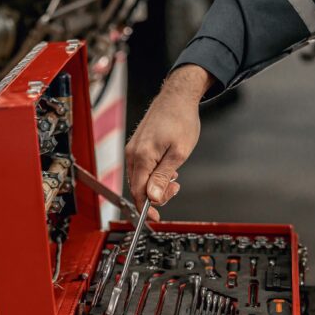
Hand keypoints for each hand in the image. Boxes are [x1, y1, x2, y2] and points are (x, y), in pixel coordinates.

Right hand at [125, 65, 213, 209]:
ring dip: (155, 184)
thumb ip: (163, 177)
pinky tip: (166, 168)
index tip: (156, 218)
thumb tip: (152, 197)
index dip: (147, 208)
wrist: (177, 97)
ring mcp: (132, 149)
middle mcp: (132, 154)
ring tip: (174, 176)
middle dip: (155, 195)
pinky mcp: (136, 146)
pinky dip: (152, 174)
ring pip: (139, 179)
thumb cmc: (181, 120)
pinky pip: (140, 169)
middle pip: (137, 188)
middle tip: (175, 187)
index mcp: (142, 157)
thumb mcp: (179, 153)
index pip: (139, 192)